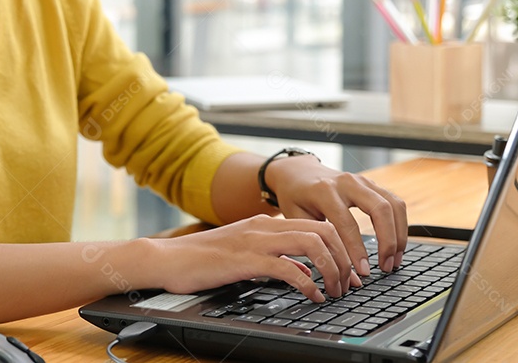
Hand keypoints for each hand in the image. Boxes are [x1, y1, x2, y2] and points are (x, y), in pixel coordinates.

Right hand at [152, 214, 362, 300]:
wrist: (167, 259)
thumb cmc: (203, 260)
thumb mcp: (245, 254)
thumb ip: (275, 258)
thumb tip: (304, 272)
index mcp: (267, 223)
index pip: (317, 224)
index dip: (341, 247)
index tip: (350, 271)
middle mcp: (265, 226)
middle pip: (323, 230)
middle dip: (344, 257)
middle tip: (350, 283)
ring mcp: (256, 241)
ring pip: (312, 244)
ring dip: (332, 268)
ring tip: (336, 291)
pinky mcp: (246, 260)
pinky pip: (288, 267)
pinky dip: (308, 282)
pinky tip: (313, 296)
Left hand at [264, 155, 406, 274]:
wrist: (298, 172)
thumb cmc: (295, 198)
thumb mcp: (298, 221)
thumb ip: (321, 247)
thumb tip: (349, 279)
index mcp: (324, 191)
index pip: (347, 223)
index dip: (358, 250)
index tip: (364, 272)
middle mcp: (347, 182)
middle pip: (379, 209)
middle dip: (388, 241)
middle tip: (386, 266)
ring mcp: (362, 180)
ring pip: (393, 204)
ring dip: (399, 234)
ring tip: (395, 259)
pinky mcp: (372, 184)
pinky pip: (395, 202)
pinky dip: (400, 224)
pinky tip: (397, 244)